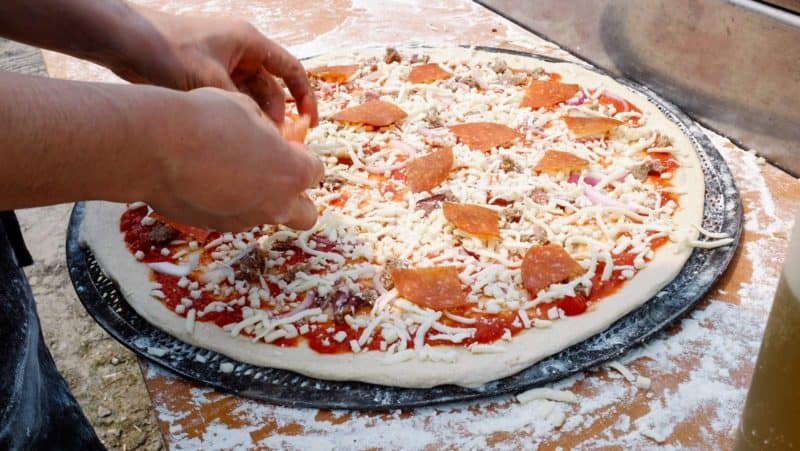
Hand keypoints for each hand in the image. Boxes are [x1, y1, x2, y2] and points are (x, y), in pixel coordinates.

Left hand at [112, 9, 316, 125]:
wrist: (124, 42)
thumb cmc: (168, 51)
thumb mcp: (209, 80)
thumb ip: (239, 106)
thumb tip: (262, 135)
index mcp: (250, 42)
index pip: (291, 70)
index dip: (305, 97)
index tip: (309, 123)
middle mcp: (242, 52)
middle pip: (272, 88)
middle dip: (275, 115)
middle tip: (272, 143)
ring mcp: (224, 64)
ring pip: (252, 96)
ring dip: (255, 118)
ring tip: (253, 143)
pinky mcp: (208, 76)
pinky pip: (233, 99)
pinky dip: (237, 116)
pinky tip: (233, 136)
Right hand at [143, 88, 323, 230]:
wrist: (153, 146)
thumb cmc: (203, 119)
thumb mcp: (246, 108)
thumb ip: (267, 130)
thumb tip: (267, 136)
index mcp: (294, 171)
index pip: (316, 172)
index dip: (300, 157)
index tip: (284, 146)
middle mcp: (277, 204)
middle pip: (306, 213)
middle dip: (296, 196)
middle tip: (275, 174)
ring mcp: (247, 220)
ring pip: (268, 216)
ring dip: (261, 199)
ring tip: (231, 173)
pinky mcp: (216, 227)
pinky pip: (234, 217)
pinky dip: (229, 204)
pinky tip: (206, 181)